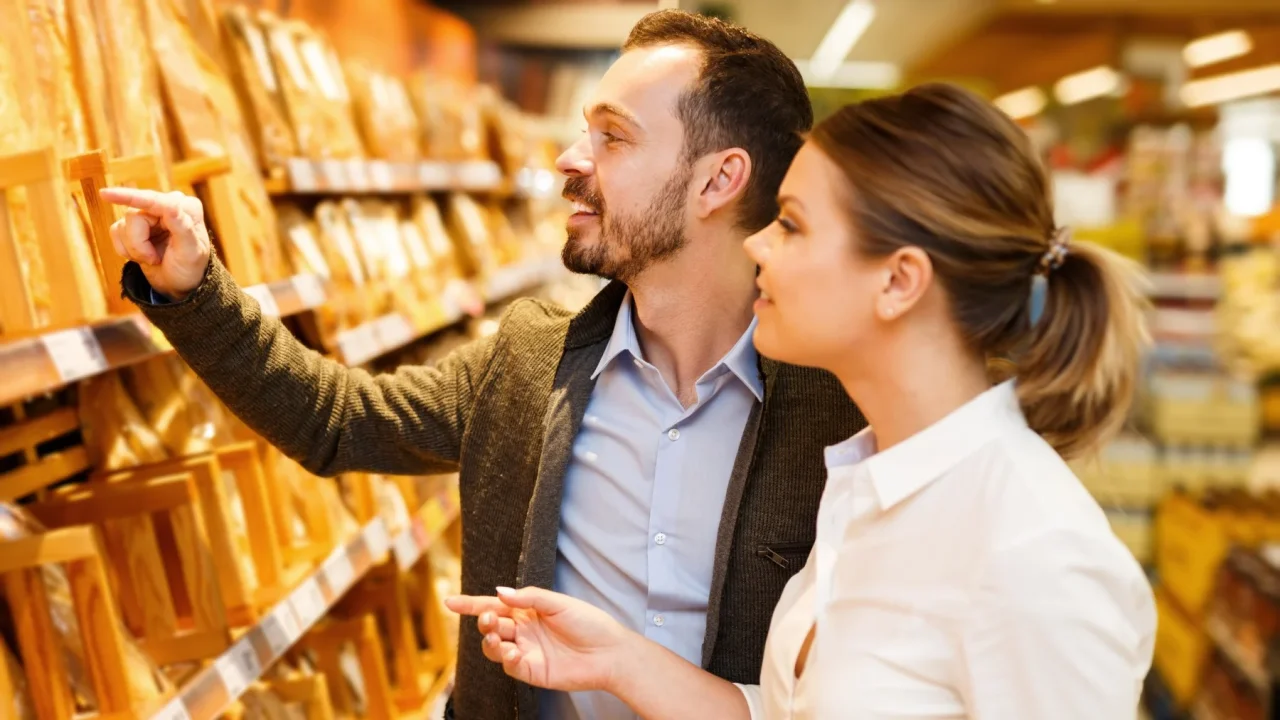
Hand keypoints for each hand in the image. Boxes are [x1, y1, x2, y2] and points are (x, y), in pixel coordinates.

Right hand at [100, 187, 212, 300]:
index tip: (105, 194)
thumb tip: (171, 206)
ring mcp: (148, 214)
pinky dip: (125, 249)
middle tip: (154, 260)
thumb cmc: (189, 268)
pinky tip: (142, 256)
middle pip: (134, 215)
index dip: (130, 196)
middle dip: (139, 243)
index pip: (155, 200)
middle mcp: (167, 204)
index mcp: (185, 207)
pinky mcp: (134, 224)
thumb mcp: (191, 252)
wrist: (179, 285)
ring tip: (153, 259)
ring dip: (135, 249)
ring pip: (123, 225)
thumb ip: (182, 227)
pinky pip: (116, 231)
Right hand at [445, 586, 631, 692]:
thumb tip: (498, 592)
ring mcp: (526, 651)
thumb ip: (529, 598)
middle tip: (488, 619)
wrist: (609, 653)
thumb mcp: (559, 603)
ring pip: (495, 647)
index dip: (471, 604)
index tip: (449, 602)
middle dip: (484, 621)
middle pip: (492, 626)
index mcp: (528, 611)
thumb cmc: (589, 623)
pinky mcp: (532, 671)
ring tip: (497, 638)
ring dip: (490, 641)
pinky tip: (512, 652)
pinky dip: (505, 659)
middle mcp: (523, 630)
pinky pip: (510, 666)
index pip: (494, 606)